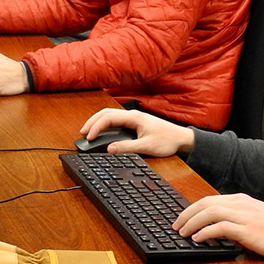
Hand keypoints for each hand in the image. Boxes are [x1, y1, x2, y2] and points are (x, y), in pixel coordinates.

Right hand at [79, 108, 194, 156]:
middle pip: (106, 113)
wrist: (181, 138)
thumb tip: (110, 149)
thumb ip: (127, 148)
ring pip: (110, 115)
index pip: (108, 118)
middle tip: (82, 133)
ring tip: (87, 132)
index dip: (96, 127)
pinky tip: (102, 132)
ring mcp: (133, 118)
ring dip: (97, 122)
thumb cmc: (167, 140)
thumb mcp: (147, 147)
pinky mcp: (135, 123)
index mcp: (134, 117)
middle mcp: (132, 115)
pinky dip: (105, 124)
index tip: (88, 138)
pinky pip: (115, 120)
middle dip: (92, 122)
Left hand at [173, 194, 263, 259]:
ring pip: (210, 212)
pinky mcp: (249, 230)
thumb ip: (237, 220)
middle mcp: (241, 204)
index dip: (192, 209)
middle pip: (205, 203)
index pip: (209, 200)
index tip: (181, 219)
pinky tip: (198, 239)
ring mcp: (245, 216)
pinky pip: (221, 227)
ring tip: (182, 233)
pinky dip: (206, 231)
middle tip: (175, 226)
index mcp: (242, 200)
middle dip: (186, 214)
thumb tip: (215, 229)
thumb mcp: (255, 219)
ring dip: (192, 222)